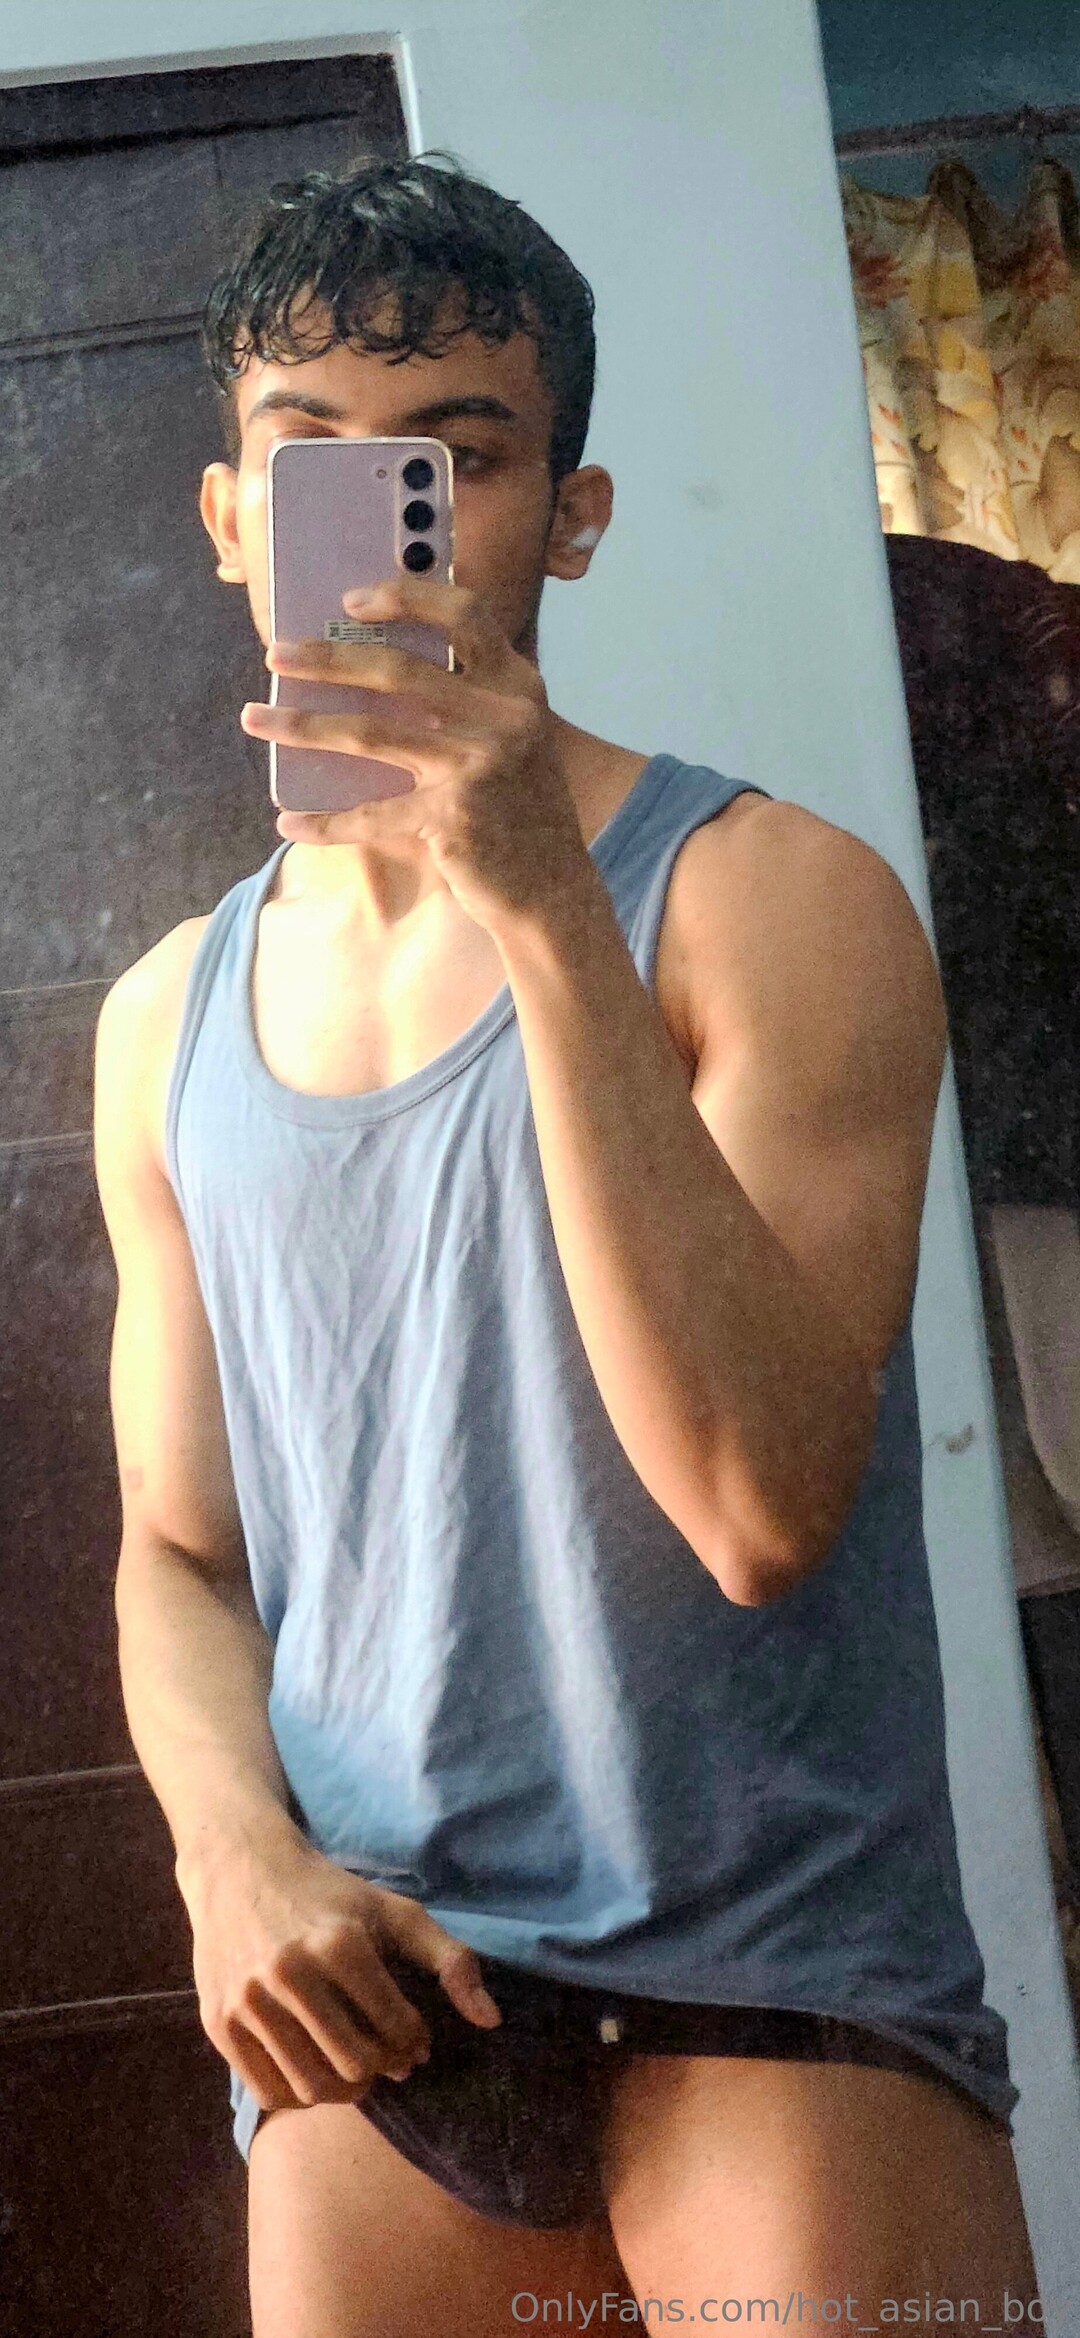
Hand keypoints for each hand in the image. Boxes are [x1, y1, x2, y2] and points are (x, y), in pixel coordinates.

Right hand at [178, 1826, 502, 2117]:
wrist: (240, 1870)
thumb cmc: (328, 1894)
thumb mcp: (392, 1911)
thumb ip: (449, 1959)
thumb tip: (491, 2020)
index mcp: (339, 1944)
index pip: (396, 2027)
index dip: (415, 2042)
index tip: (415, 2040)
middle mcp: (289, 1973)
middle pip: (355, 2064)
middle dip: (383, 2067)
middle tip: (388, 2058)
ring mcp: (248, 2001)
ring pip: (312, 2085)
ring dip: (345, 2089)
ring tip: (356, 2068)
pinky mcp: (218, 2023)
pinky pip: (269, 2091)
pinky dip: (300, 2094)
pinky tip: (315, 2069)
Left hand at [240, 575, 592, 937]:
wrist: (553, 893)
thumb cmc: (518, 813)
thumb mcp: (511, 741)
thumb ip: (463, 704)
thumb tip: (368, 672)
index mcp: (517, 687)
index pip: (465, 615)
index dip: (407, 596)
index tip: (351, 600)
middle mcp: (502, 718)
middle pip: (398, 670)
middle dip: (326, 659)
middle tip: (275, 656)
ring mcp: (477, 768)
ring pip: (371, 733)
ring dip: (303, 725)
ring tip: (256, 717)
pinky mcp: (452, 820)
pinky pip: (371, 815)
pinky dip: (326, 822)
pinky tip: (290, 822)